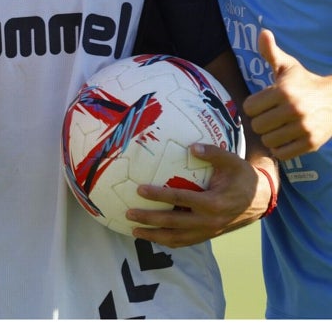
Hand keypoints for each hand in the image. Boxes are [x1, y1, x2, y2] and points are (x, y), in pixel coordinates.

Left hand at [127, 144, 261, 246]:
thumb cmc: (243, 177)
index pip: (181, 199)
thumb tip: (192, 146)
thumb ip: (213, 153)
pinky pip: (184, 242)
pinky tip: (152, 237)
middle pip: (174, 223)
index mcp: (214, 203)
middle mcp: (210, 221)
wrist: (260, 200)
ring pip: (177, 238)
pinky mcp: (207, 235)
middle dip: (150, 220)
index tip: (140, 190)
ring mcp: (208, 231)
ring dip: (155, 236)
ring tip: (134, 231)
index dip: (159, 195)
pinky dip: (167, 241)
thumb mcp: (232, 161)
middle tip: (128, 213)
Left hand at [243, 28, 331, 158]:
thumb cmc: (305, 82)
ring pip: (267, 140)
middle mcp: (293, 110)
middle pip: (256, 126)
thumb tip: (262, 32)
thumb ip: (270, 52)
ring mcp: (303, 128)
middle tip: (270, 117)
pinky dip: (280, 149)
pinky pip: (282, 153)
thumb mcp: (288, 66)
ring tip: (277, 127)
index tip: (262, 104)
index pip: (249, 107)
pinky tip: (285, 138)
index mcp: (283, 91)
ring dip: (270, 136)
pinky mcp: (311, 143)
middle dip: (261, 121)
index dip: (253, 106)